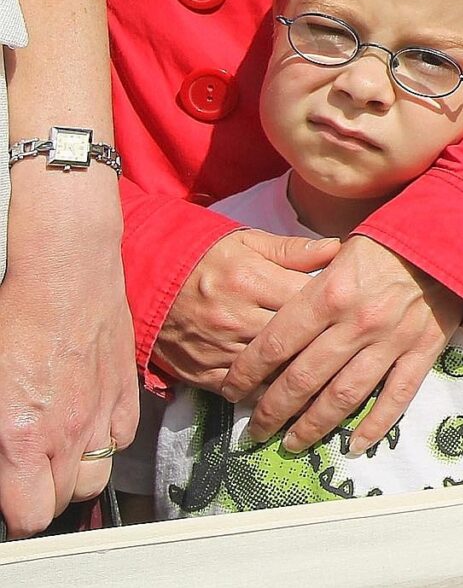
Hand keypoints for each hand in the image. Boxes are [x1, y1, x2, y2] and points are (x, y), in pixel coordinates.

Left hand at [0, 176, 135, 536]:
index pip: (30, 515)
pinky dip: (105, 441)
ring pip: (96, 477)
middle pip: (63, 500)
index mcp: (21, 437)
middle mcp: (66, 432)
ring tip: (55, 454)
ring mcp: (101, 412)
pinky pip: (121, 439)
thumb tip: (3, 455)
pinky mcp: (126, 391)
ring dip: (75, 474)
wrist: (65, 271)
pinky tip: (84, 422)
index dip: (18, 516)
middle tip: (24, 474)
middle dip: (41, 495)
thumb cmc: (14, 315)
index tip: (9, 504)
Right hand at [154, 225, 339, 390]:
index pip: (307, 302)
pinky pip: (240, 392)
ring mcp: (217, 349)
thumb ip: (293, 250)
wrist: (145, 278)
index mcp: (252, 281)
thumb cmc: (205, 256)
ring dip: (297, 378)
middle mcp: (235, 318)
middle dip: (323, 349)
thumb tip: (338, 249)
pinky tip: (286, 395)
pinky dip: (264, 394)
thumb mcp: (248, 242)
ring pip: (270, 373)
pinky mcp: (200, 372)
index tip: (351, 313)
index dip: (334, 310)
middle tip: (349, 354)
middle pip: (293, 342)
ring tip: (327, 382)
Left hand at [220, 236, 462, 452]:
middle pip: (302, 379)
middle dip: (272, 411)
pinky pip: (397, 397)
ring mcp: (392, 340)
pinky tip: (355, 444)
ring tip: (292, 443)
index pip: (275, 344)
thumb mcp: (339, 252)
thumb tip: (273, 320)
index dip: (247, 373)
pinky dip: (375, 425)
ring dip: (313, 426)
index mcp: (330, 294)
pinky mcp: (423, 350)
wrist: (452, 235)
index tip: (231, 390)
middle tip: (255, 430)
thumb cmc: (390, 239)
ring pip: (343, 396)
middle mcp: (357, 322)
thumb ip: (308, 286)